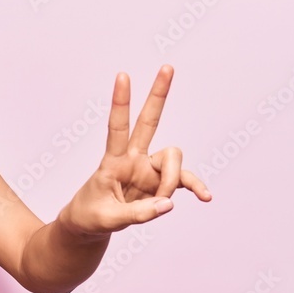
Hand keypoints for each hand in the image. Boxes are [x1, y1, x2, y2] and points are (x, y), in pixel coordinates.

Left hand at [59, 65, 211, 235]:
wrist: (89, 226)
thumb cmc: (90, 217)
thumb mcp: (107, 220)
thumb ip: (137, 214)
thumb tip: (168, 204)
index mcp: (112, 162)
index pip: (117, 127)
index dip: (121, 102)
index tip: (123, 75)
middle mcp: (132, 158)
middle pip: (148, 121)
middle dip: (158, 96)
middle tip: (167, 67)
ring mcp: (148, 169)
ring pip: (173, 160)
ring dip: (173, 182)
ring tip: (162, 204)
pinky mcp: (160, 182)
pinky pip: (185, 180)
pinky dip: (194, 187)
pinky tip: (205, 197)